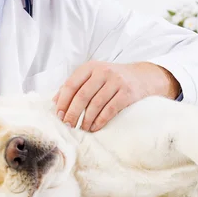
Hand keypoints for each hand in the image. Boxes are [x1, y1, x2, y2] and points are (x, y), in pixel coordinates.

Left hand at [53, 61, 179, 131]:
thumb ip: (75, 85)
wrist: (142, 76)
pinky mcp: (128, 93)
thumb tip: (55, 102)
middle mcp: (103, 71)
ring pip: (96, 104)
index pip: (71, 84)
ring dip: (86, 120)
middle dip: (72, 113)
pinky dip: (100, 121)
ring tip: (81, 129)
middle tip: (67, 125)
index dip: (63, 100)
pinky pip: (110, 109)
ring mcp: (116, 81)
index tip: (58, 114)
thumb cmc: (111, 78)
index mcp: (90, 67)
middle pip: (82, 95)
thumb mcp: (93, 75)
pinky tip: (94, 128)